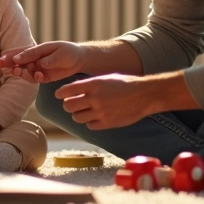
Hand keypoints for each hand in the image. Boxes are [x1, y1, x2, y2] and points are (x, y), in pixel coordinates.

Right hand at [0, 41, 83, 83]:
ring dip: (20, 72)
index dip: (10, 57)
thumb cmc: (67, 51)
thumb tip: (37, 63)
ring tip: (17, 72)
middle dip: (8, 64)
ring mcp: (38, 69)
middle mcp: (34, 60)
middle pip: (18, 62)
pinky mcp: (43, 77)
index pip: (20, 53)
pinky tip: (38, 76)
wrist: (79, 59)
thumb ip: (48, 58)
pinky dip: (34, 78)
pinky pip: (35, 79)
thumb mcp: (57, 51)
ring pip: (24, 72)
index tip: (3, 60)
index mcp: (35, 50)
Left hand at [57, 73, 185, 129]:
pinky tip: (96, 117)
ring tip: (84, 111)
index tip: (59, 95)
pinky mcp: (107, 123)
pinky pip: (90, 125)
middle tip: (72, 104)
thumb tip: (73, 90)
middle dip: (69, 105)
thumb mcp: (106, 78)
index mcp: (93, 84)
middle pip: (69, 106)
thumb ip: (89, 84)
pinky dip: (90, 122)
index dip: (60, 93)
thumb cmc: (125, 84)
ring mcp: (100, 112)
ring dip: (78, 114)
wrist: (144, 95)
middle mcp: (95, 98)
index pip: (67, 90)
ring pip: (77, 117)